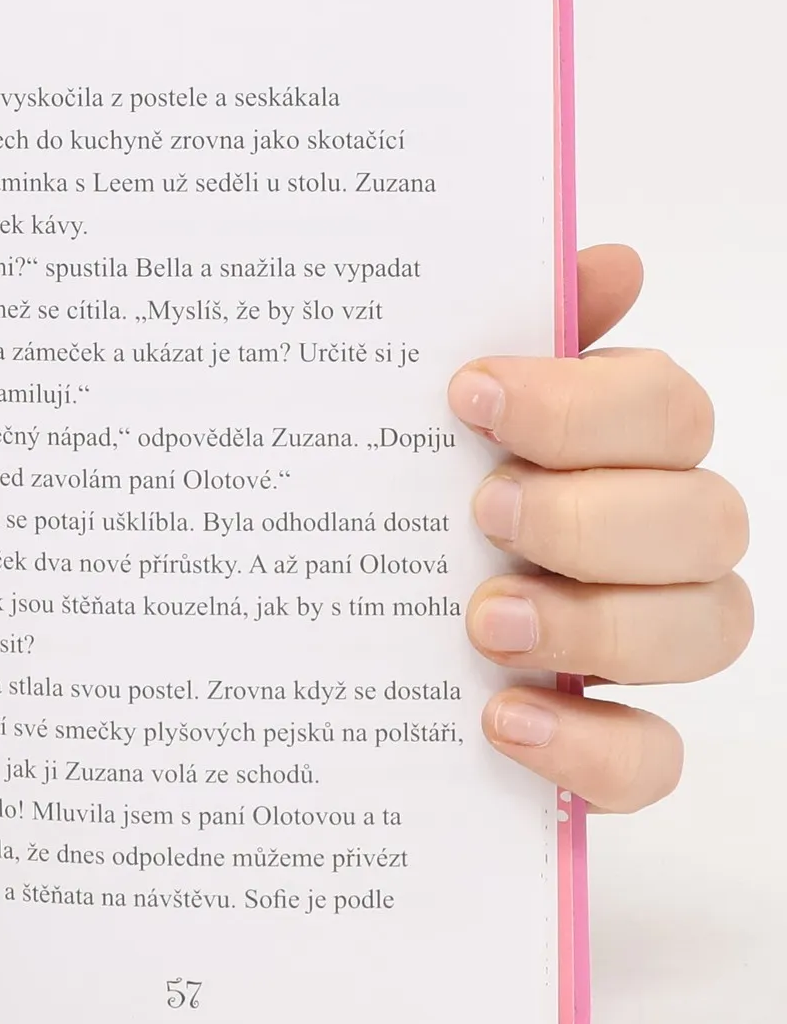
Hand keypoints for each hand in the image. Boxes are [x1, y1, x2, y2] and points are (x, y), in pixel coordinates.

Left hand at [451, 245, 750, 811]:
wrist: (314, 632)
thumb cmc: (399, 498)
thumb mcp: (421, 417)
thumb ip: (514, 338)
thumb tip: (607, 262)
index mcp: (612, 450)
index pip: (667, 410)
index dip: (582, 402)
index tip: (466, 394)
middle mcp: (651, 542)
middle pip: (708, 519)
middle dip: (592, 514)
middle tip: (481, 513)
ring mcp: (641, 645)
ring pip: (710, 630)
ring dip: (600, 623)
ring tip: (483, 623)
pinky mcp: (606, 744)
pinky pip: (652, 761)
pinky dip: (588, 745)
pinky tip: (501, 717)